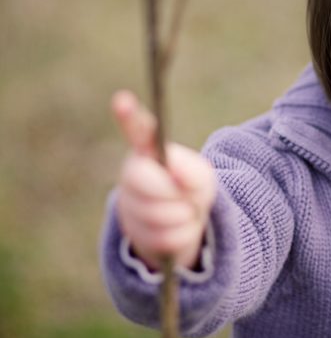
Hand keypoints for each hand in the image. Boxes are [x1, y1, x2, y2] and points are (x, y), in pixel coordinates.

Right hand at [111, 90, 216, 270]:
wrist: (182, 227)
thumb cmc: (190, 191)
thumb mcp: (202, 178)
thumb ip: (192, 172)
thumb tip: (174, 175)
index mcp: (148, 153)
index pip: (138, 132)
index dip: (129, 116)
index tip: (122, 99)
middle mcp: (131, 175)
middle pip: (144, 181)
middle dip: (171, 192)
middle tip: (182, 195)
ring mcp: (129, 205)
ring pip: (160, 214)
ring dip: (184, 216)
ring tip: (183, 211)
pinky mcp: (134, 235)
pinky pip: (167, 238)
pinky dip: (183, 235)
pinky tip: (177, 229)